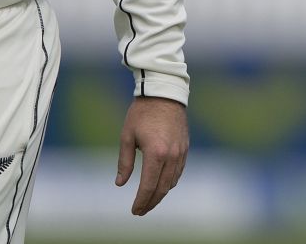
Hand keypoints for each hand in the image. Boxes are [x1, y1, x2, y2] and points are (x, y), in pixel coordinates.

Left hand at [116, 97, 187, 215]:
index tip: (134, 210)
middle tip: (140, 211)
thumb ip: (124, 162)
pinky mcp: (185, 148)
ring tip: (149, 200)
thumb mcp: (127, 137)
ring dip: (161, 194)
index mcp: (155, 154)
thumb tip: (120, 183)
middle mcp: (171, 156)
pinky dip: (170, 182)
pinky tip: (161, 184)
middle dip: (151, 202)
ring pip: (172, 182)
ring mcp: (181, 152)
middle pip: (162, 189)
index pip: (148, 186)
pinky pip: (179, 172)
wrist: (164, 93)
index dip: (141, 201)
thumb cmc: (141, 114)